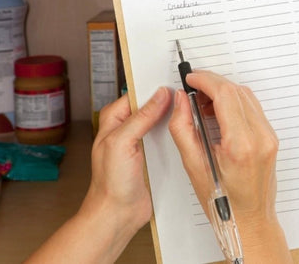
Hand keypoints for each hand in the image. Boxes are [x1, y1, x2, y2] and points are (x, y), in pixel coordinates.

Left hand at [25, 87, 171, 263]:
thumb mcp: (122, 142)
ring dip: (172, 120)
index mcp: (114, 120)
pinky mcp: (152, 157)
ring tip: (188, 112)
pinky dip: (175, 137)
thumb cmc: (110, 183)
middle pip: (150, 107)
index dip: (153, 88)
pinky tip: (186, 134)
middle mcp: (127, 129)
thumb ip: (141, 117)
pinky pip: (166, 141)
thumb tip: (159, 95)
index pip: (136, 95)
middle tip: (185, 96)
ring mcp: (140, 143)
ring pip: (160, 123)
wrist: (117, 215)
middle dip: (166, 102)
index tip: (172, 83)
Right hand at [167, 71, 290, 261]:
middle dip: (212, 83)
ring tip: (202, 103)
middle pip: (236, 91)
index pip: (225, 95)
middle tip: (192, 90)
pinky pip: (252, 109)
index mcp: (241, 145)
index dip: (205, 80)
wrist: (250, 221)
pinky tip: (218, 113)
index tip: (190, 79)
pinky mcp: (271, 138)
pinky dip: (234, 103)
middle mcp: (260, 137)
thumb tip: (181, 101)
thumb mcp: (193, 166)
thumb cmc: (222, 203)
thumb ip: (183, 128)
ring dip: (223, 92)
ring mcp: (269, 137)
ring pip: (246, 97)